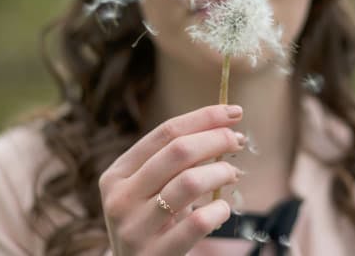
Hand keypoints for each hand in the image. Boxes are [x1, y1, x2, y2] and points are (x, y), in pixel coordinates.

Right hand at [99, 104, 246, 254]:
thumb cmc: (150, 225)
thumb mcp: (148, 192)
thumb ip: (172, 163)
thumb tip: (224, 126)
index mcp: (116, 175)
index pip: (165, 132)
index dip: (203, 118)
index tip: (234, 112)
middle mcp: (120, 198)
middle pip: (178, 151)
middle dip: (216, 139)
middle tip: (238, 141)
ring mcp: (134, 228)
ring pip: (189, 182)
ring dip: (220, 172)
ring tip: (232, 174)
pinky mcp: (154, 254)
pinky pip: (197, 223)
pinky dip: (219, 211)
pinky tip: (222, 210)